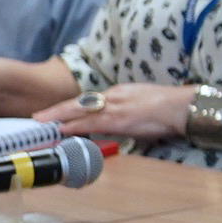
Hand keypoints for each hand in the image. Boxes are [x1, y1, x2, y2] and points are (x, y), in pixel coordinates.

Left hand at [38, 83, 192, 143]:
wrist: (184, 106)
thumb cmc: (171, 107)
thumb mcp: (144, 103)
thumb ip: (128, 110)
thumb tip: (119, 122)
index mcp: (120, 92)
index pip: (90, 100)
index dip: (71, 107)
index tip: (57, 113)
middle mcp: (114, 97)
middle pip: (79, 103)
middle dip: (57, 110)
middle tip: (37, 117)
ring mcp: (115, 107)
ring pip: (81, 111)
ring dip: (59, 117)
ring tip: (42, 123)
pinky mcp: (119, 119)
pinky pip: (91, 122)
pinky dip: (74, 126)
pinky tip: (62, 129)